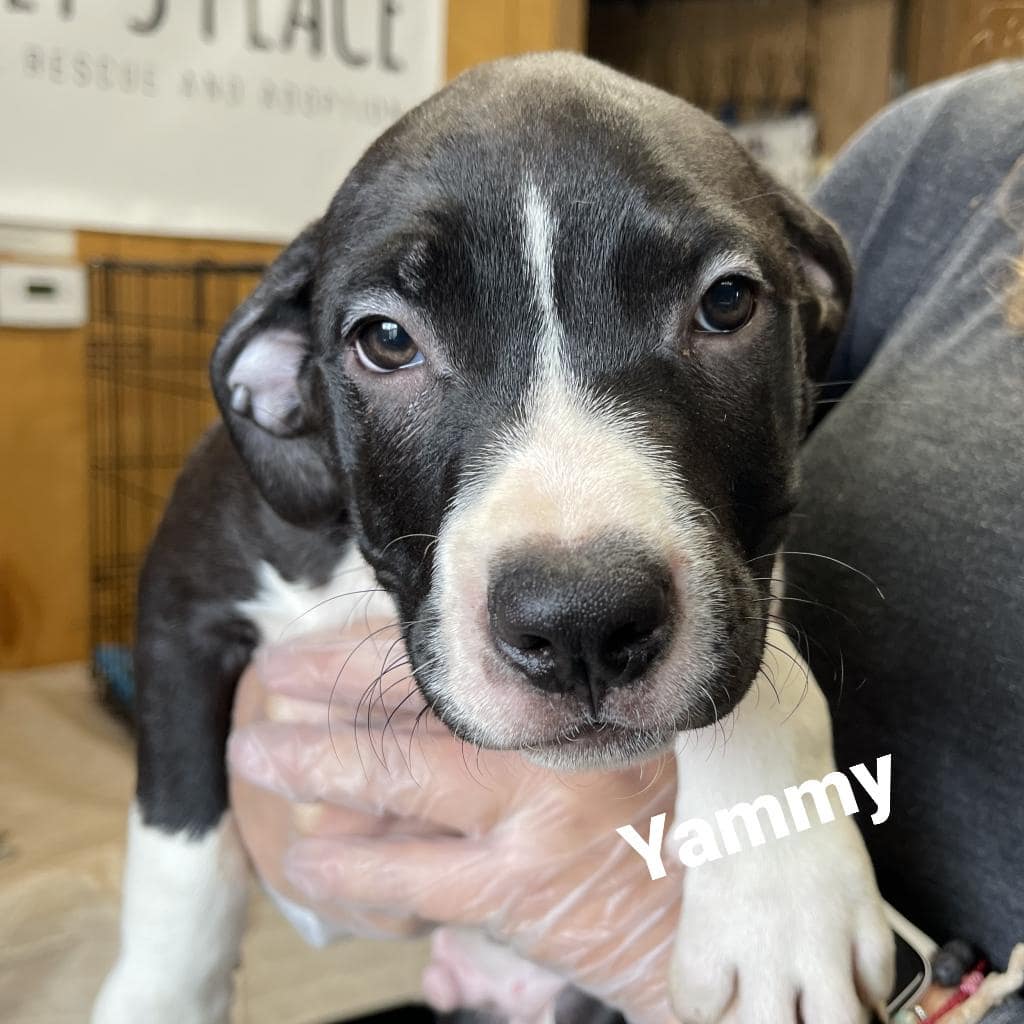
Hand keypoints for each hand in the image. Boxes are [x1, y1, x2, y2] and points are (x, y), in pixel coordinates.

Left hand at [228, 628, 680, 1022]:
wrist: (707, 911)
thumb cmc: (668, 809)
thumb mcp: (622, 732)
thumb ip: (550, 704)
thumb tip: (448, 680)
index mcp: (565, 695)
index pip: (452, 655)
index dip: (377, 645)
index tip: (326, 638)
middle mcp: (542, 743)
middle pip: (408, 702)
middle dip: (325, 684)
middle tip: (268, 673)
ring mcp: (523, 817)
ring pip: (390, 780)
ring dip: (311, 764)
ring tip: (256, 755)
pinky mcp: (510, 891)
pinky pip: (405, 878)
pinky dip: (345, 869)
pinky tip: (303, 862)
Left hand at [668, 624, 893, 1022]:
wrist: (769, 744)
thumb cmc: (719, 787)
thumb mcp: (689, 841)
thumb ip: (692, 881)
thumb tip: (681, 867)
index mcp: (711, 925)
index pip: (696, 1005)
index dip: (702, 1001)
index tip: (711, 985)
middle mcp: (765, 938)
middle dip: (761, 1021)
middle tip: (764, 997)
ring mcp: (821, 927)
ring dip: (824, 1017)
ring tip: (813, 998)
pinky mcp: (865, 906)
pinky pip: (877, 980)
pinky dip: (865, 986)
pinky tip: (847, 967)